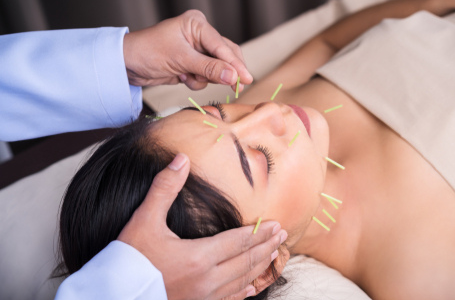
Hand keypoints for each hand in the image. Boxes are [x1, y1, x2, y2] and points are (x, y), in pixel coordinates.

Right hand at [117, 153, 287, 299]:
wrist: (112, 294)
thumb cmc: (128, 258)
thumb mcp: (144, 219)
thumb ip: (165, 188)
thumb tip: (181, 158)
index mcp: (198, 257)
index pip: (238, 242)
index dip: (258, 232)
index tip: (276, 224)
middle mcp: (207, 280)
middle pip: (246, 261)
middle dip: (266, 246)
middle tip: (283, 236)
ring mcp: (203, 298)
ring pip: (241, 281)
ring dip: (260, 266)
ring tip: (274, 254)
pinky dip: (243, 292)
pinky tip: (249, 289)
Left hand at [123, 10, 252, 89]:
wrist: (127, 65)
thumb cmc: (148, 52)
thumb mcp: (181, 60)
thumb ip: (209, 68)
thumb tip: (233, 76)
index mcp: (197, 24)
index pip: (223, 46)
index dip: (235, 65)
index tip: (246, 79)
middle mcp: (199, 35)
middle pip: (225, 56)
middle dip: (224, 72)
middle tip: (237, 86)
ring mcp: (196, 50)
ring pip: (216, 69)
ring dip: (204, 77)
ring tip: (187, 76)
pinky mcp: (192, 64)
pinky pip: (205, 76)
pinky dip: (196, 81)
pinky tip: (181, 77)